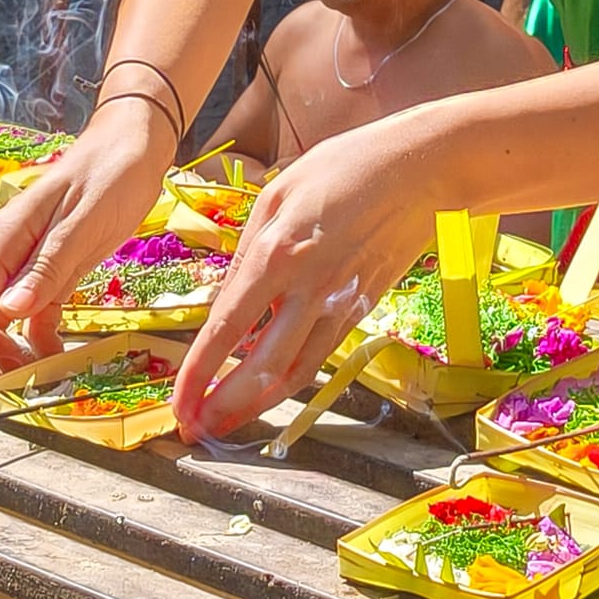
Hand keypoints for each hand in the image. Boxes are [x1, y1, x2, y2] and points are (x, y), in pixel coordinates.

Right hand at [0, 104, 170, 409]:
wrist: (134, 143)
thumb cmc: (113, 173)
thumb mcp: (87, 221)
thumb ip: (50, 266)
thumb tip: (10, 313)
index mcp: (5, 238)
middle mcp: (4, 251)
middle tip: (0, 399)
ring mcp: (23, 260)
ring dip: (3, 353)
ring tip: (25, 384)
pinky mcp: (48, 267)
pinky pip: (28, 311)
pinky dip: (32, 339)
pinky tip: (51, 359)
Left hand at [171, 115, 438, 442]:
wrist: (421, 167)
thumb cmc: (345, 167)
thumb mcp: (278, 192)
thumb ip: (248, 250)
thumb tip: (227, 300)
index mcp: (277, 254)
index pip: (226, 330)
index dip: (197, 375)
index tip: (177, 403)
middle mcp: (308, 289)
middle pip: (260, 370)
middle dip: (222, 409)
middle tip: (194, 431)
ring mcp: (340, 303)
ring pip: (294, 374)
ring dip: (255, 408)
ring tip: (225, 425)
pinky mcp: (362, 308)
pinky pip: (320, 355)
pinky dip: (291, 380)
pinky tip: (269, 387)